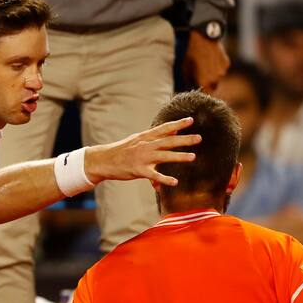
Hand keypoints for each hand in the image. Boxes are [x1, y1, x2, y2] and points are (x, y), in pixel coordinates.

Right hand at [84, 117, 199, 185]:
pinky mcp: (138, 170)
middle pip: (168, 141)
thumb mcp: (138, 139)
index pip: (164, 128)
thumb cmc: (122, 150)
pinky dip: (164, 179)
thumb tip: (173, 129)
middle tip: (199, 138)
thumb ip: (156, 136)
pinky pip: (154, 175)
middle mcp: (146, 145)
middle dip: (184, 139)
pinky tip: (175, 182)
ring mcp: (142, 158)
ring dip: (179, 156)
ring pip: (164, 156)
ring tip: (193, 157)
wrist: (104, 160)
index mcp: (146, 137)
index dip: (178, 124)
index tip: (191, 120)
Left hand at [182, 30, 229, 92]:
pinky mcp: (226, 62)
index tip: (197, 90)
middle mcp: (216, 78)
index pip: (205, 95)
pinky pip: (222, 69)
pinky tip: (211, 60)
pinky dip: (217, 68)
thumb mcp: (184, 68)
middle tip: (199, 78)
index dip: (201, 94)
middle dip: (207, 85)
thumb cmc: (191, 52)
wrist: (202, 36)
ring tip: (205, 66)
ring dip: (213, 76)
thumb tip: (186, 88)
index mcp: (205, 82)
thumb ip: (187, 81)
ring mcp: (223, 70)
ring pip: (218, 78)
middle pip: (213, 88)